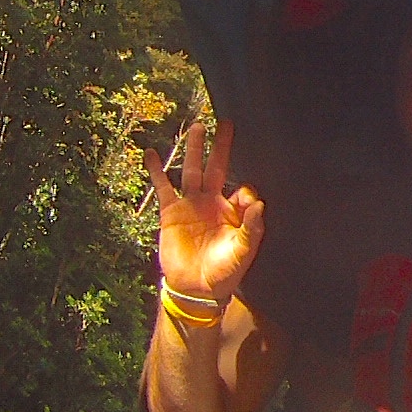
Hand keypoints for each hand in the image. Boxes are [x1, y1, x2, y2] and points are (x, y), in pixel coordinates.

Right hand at [144, 120, 265, 305]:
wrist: (196, 288)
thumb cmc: (224, 271)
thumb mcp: (243, 250)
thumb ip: (252, 227)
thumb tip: (260, 203)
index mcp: (231, 211)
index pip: (241, 189)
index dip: (245, 194)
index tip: (247, 202)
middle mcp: (211, 203)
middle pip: (217, 167)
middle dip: (222, 146)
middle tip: (226, 123)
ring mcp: (190, 205)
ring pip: (192, 170)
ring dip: (194, 149)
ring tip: (197, 127)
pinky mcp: (171, 212)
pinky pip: (163, 186)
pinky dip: (156, 170)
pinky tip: (151, 153)